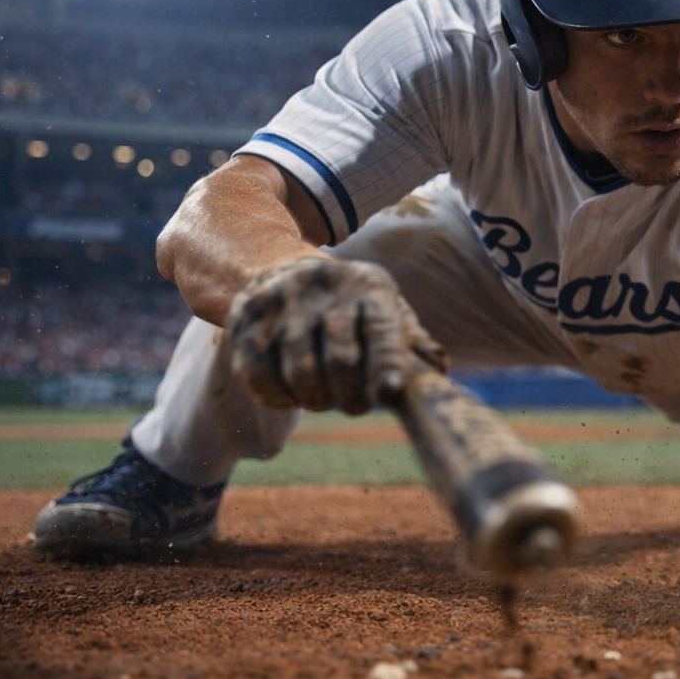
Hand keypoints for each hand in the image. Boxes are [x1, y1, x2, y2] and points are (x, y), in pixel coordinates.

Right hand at [225, 256, 446, 413]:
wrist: (284, 273)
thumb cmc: (351, 308)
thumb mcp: (387, 312)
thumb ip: (412, 343)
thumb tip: (435, 370)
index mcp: (368, 284)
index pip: (381, 327)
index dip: (386, 364)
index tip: (390, 394)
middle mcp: (322, 285)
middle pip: (340, 359)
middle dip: (352, 396)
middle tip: (356, 405)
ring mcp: (280, 302)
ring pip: (301, 374)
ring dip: (317, 400)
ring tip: (324, 397)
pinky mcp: (244, 319)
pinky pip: (261, 378)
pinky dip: (281, 398)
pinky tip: (293, 393)